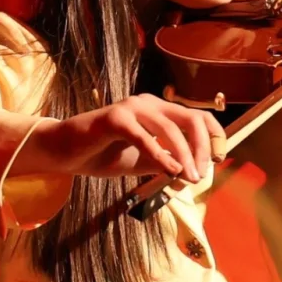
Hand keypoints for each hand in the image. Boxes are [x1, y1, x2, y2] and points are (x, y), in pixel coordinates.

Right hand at [17, 94, 225, 182]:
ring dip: (184, 156)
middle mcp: (149, 103)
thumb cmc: (102, 154)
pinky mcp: (114, 118)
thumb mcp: (142, 161)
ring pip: (170, 128)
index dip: (214, 136)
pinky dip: (161, 155)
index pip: (198, 116)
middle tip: (202, 174)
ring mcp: (132, 108)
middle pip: (191, 118)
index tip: (219, 160)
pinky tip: (170, 171)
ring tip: (189, 178)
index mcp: (159, 110)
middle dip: (203, 148)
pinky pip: (144, 137)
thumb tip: (193, 172)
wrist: (63, 153)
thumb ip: (166, 162)